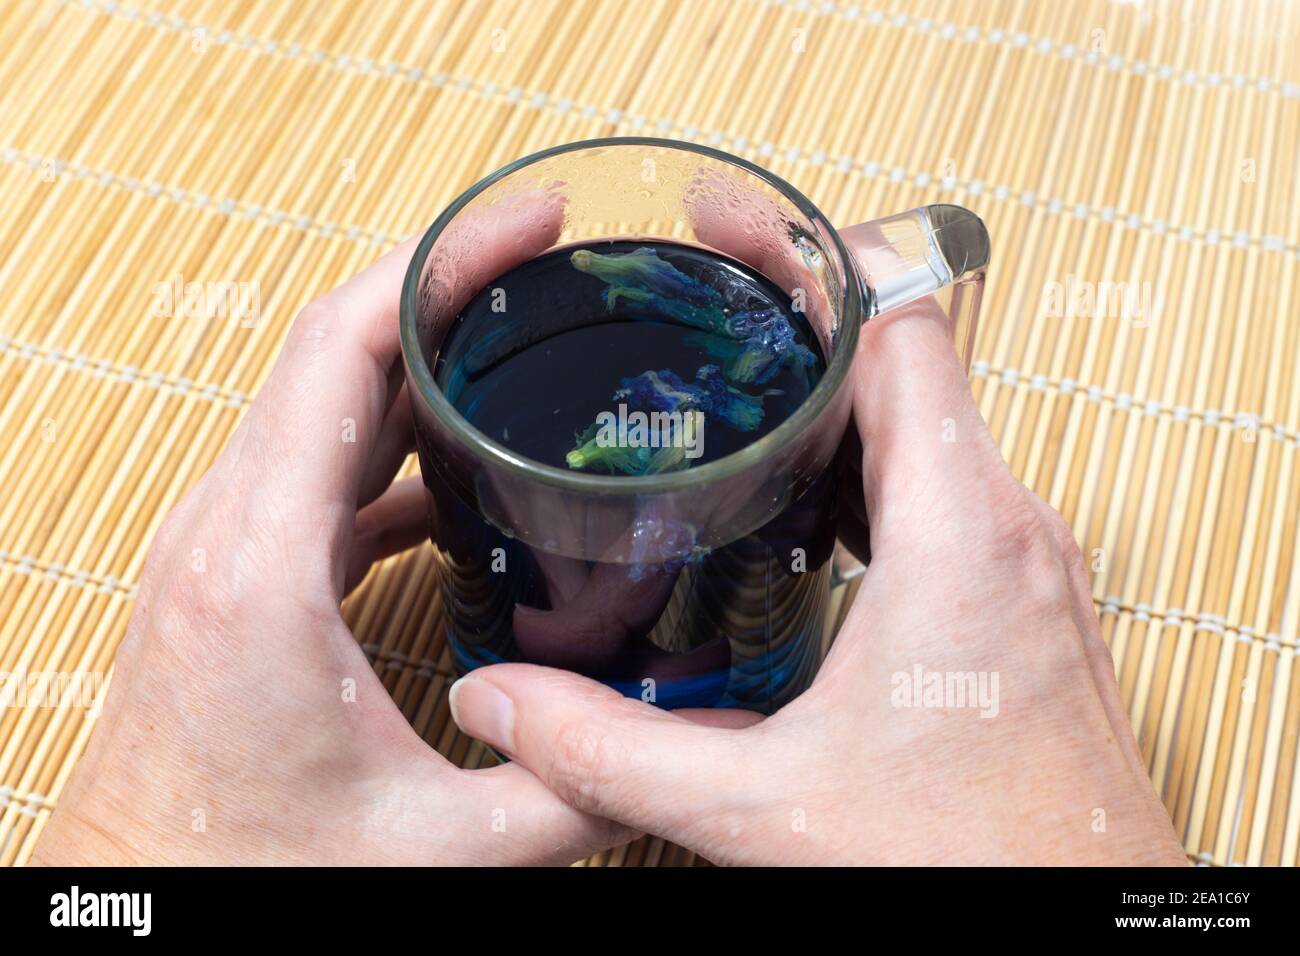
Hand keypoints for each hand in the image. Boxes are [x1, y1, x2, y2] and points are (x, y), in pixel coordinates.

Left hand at [33, 234, 627, 865]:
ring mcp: (217, 542)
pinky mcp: (230, 568)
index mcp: (264, 567)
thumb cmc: (246, 876)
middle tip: (553, 258)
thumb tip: (686, 752)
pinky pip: (314, 464)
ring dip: (414, 352)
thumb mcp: (435, 852)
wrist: (137, 905)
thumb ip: (571, 794)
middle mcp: (225, 530)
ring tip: (518, 332)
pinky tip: (462, 464)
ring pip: (319, 399)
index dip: (435, 265)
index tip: (528, 227)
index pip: (341, 351)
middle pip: (333, 348)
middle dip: (443, 283)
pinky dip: (387, 435)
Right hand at [446, 267, 1187, 865]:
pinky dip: (863, 460)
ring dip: (833, 388)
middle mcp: (1007, 522)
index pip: (900, 325)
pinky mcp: (1016, 597)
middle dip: (798, 308)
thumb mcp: (766, 805)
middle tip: (695, 293)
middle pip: (906, 356)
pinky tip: (792, 499)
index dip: (806, 254)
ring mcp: (1021, 558)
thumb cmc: (971, 865)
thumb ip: (615, 751)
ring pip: (924, 421)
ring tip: (727, 379)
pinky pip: (939, 484)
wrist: (1083, 926)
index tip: (719, 223)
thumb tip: (498, 702)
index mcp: (960, 529)